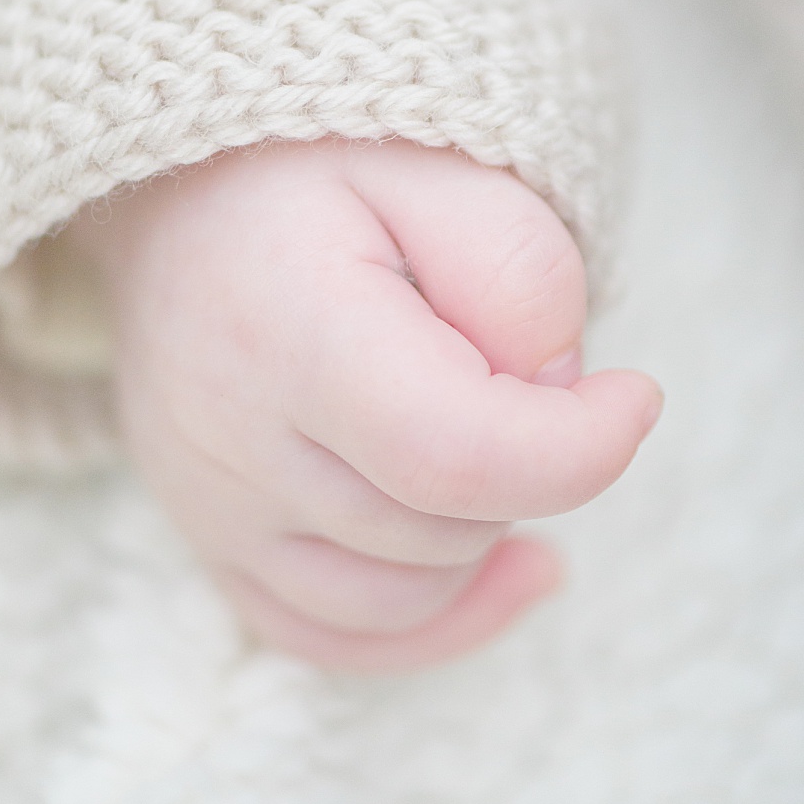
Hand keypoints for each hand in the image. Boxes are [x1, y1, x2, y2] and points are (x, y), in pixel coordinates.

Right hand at [71, 138, 661, 672]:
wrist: (172, 185)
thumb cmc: (315, 165)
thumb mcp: (443, 166)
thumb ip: (521, 274)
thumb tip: (552, 396)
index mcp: (285, 330)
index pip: (458, 458)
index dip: (581, 449)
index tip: (631, 392)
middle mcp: (228, 434)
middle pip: (441, 529)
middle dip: (519, 464)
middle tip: (514, 365)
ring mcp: (206, 499)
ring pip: (402, 596)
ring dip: (476, 535)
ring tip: (491, 437)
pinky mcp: (205, 535)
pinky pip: (329, 637)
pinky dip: (429, 624)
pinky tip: (502, 570)